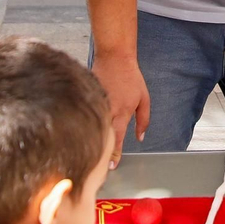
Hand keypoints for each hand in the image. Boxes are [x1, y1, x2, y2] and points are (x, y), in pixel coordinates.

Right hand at [91, 50, 150, 168]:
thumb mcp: (144, 99)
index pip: (117, 138)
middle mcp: (107, 110)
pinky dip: (84, 124)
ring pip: (91, 126)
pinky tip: (80, 133)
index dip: (114, 154)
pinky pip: (85, 114)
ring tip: (86, 153)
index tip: (111, 166)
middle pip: (101, 136)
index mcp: (121, 112)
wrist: (114, 57)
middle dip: (100, 151)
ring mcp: (95, 104)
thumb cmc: (131, 78)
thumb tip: (141, 137)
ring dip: (90, 139)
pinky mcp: (86, 98)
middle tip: (98, 166)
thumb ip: (143, 120)